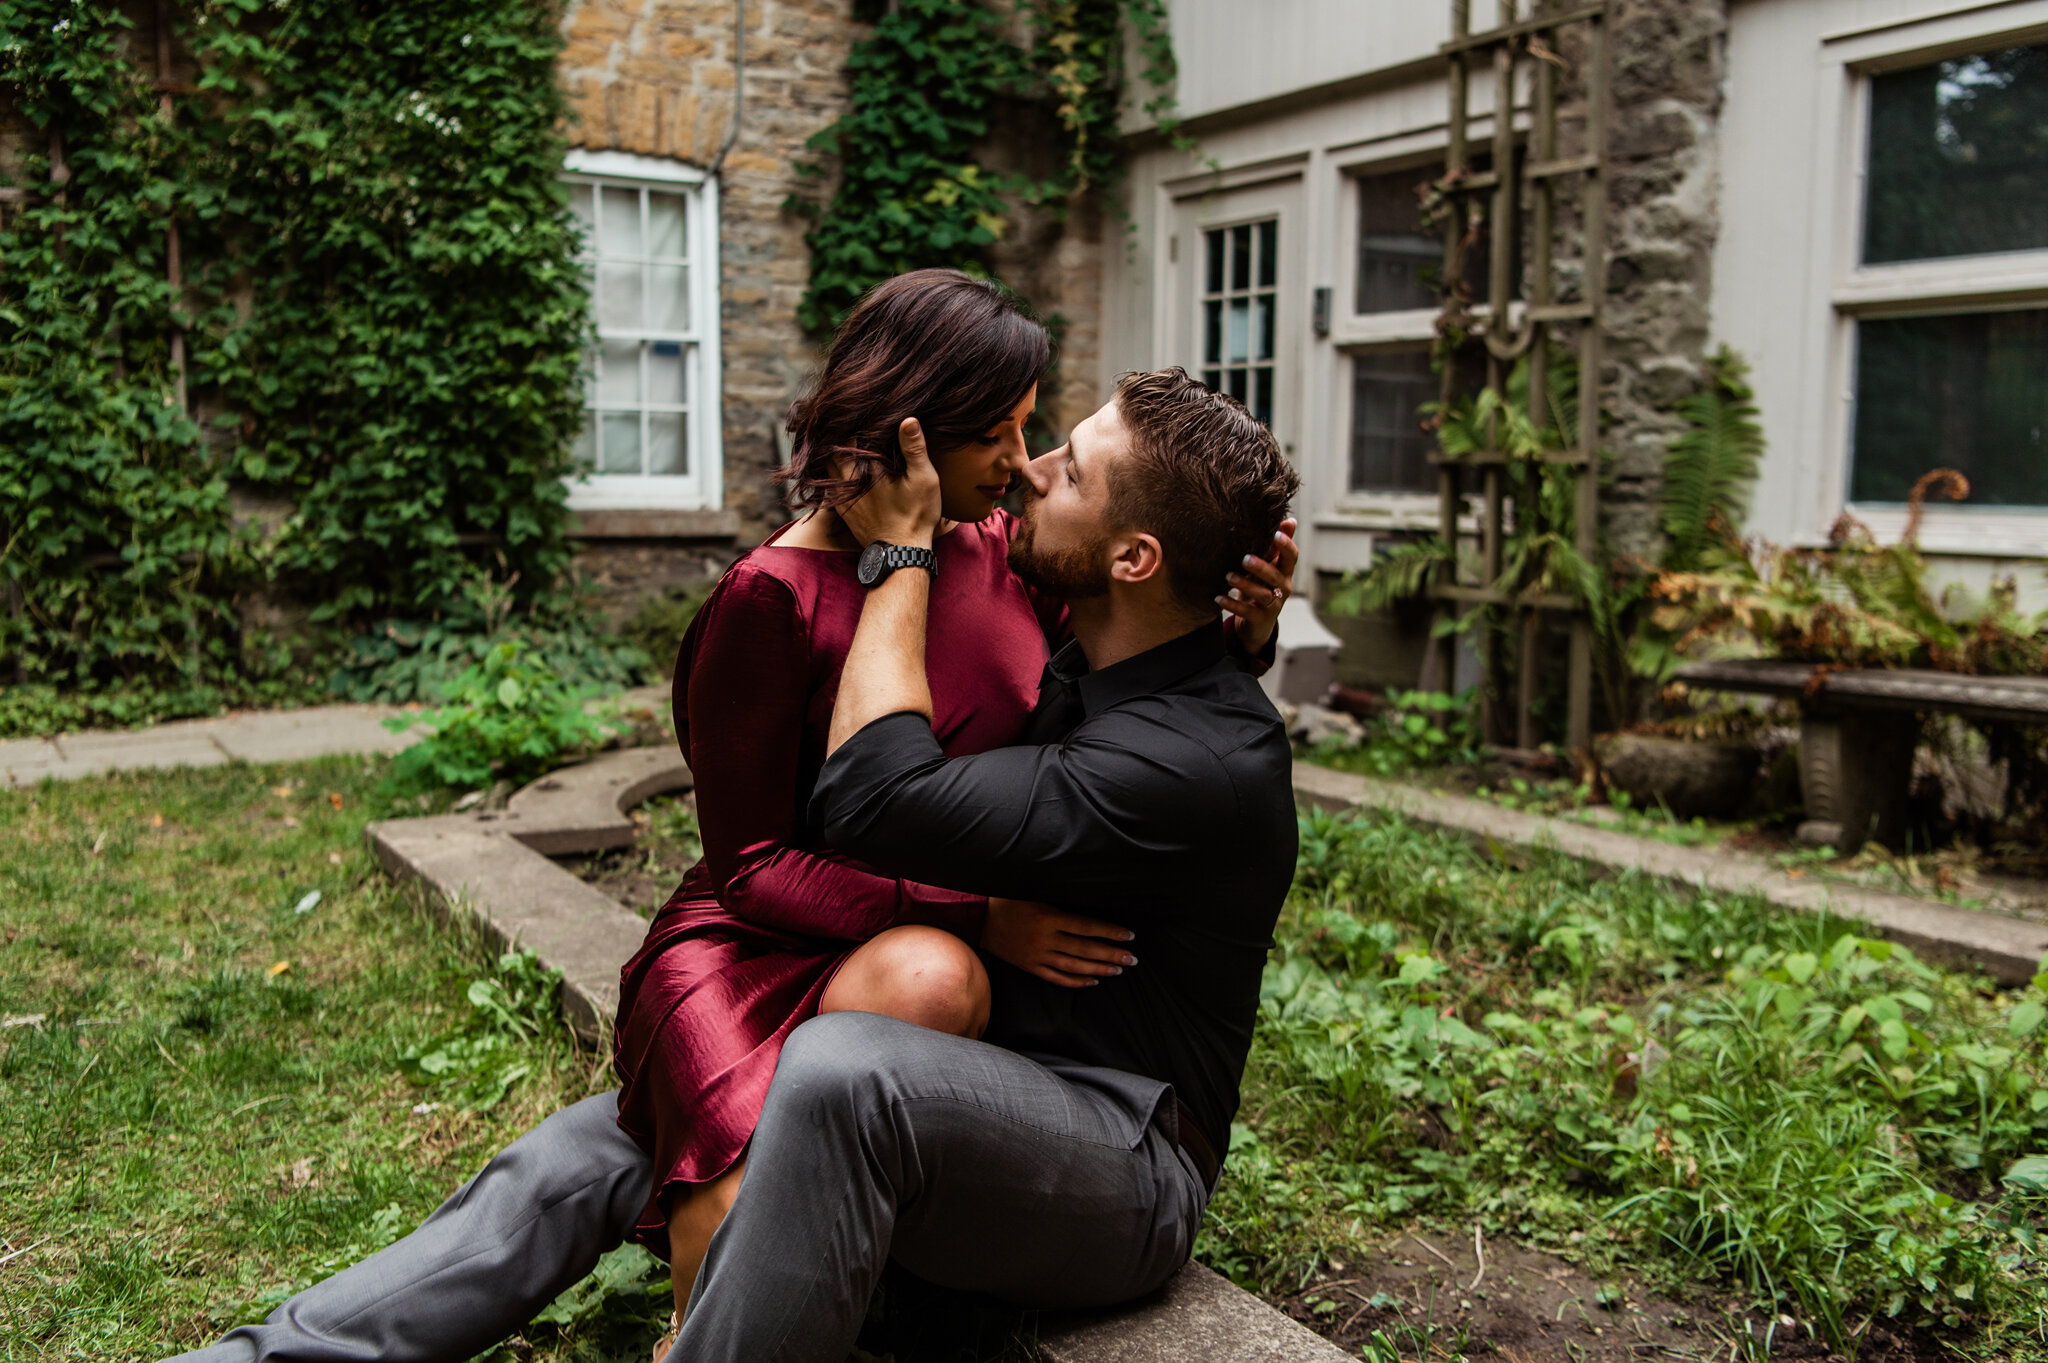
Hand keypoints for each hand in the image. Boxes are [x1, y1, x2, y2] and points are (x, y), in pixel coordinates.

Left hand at [835, 417, 941, 549]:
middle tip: (848, 421)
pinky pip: (828, 483)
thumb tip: (908, 419)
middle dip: (839, 434)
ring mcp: (842, 495)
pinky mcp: (841, 507)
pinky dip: (831, 471)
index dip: (854, 420)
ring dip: (833, 452)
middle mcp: (849, 479)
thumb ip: (914, 448)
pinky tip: (841, 465)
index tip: (859, 409)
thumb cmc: (916, 516)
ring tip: (843, 439)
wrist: (900, 553)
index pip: (851, 435)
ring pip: (827, 464)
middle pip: (833, 447)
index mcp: (868, 468)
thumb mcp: (923, 479)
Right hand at [981, 897, 1136, 988]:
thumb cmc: (1007, 900)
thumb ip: (1059, 896)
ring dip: (1099, 968)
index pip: (1087, 927)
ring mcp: (1037, 956)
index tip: (1129, 936)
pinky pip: (1057, 978)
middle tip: (1133, 958)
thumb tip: (1087, 893)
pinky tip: (1092, 981)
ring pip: (1074, 966)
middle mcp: (1045, 939)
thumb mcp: (1033, 890)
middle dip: (1112, 954)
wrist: (978, 919)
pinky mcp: (1030, 966)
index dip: (1110, 932)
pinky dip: (1076, 981)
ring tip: (1118, 969)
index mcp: (1048, 917)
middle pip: (1085, 949)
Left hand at [1218, 516, 1298, 655]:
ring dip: (1245, 585)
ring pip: (1262, 595)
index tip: (1275, 534)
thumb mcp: (1270, 566)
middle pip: (1276, 576)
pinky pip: (1247, 612)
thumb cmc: (1262, 585)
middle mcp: (1283, 588)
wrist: (1257, 622)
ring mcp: (1273, 605)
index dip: (1286, 546)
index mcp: (1285, 571)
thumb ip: (1276, 546)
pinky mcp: (1260, 619)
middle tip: (1244, 559)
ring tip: (1228, 576)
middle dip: (1261, 567)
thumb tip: (1290, 520)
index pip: (1292, 557)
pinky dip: (1232, 604)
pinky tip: (1218, 598)